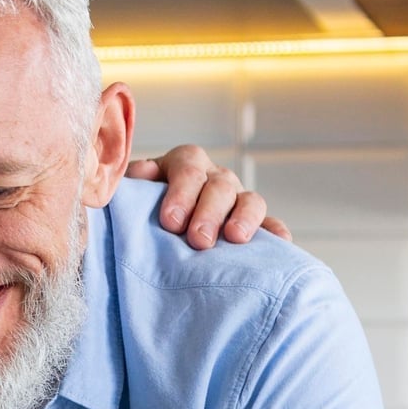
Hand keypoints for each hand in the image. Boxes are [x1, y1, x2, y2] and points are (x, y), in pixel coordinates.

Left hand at [127, 144, 289, 247]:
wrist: (150, 231)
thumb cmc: (137, 213)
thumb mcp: (129, 195)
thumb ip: (127, 186)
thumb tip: (131, 178)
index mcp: (182, 164)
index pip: (187, 166)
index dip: (181, 192)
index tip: (170, 221)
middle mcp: (213, 178)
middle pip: (220, 185)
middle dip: (209, 211)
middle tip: (198, 239)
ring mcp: (236, 199)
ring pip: (250, 199)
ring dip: (244, 218)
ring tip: (234, 238)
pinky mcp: (253, 224)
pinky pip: (270, 225)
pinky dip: (275, 233)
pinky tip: (280, 244)